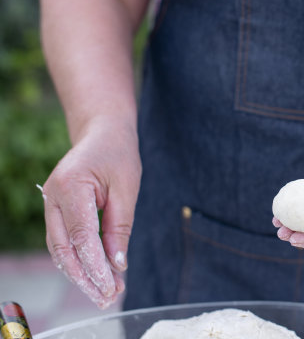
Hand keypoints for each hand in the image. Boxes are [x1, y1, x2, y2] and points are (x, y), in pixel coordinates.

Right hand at [40, 117, 140, 307]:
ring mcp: (49, 202)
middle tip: (106, 297)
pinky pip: (62, 240)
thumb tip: (118, 264)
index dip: (95, 265)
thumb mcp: (127, 189)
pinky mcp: (55, 208)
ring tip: (103, 293)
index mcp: (71, 185)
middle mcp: (52, 195)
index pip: (81, 236)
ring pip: (59, 249)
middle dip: (85, 277)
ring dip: (79, 273)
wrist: (103, 132)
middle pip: (64, 248)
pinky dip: (76, 260)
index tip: (110, 286)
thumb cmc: (118, 155)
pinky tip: (93, 275)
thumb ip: (120, 227)